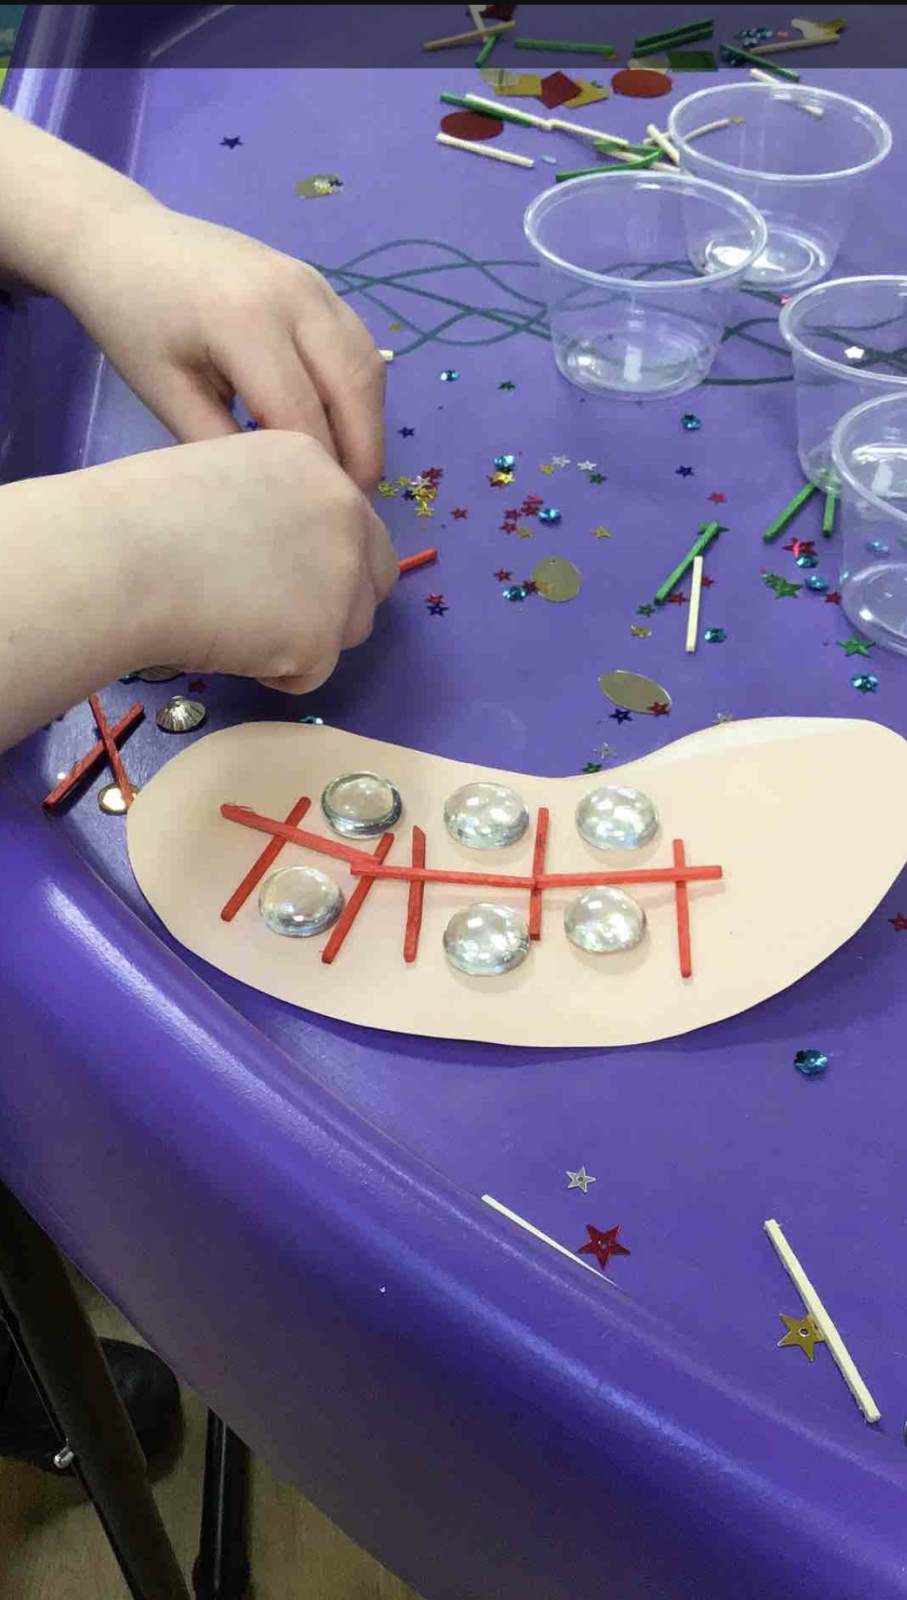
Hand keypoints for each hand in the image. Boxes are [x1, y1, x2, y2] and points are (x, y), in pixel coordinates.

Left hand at [59, 196, 384, 492]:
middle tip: (346, 506)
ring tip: (347, 473)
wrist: (123, 242)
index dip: (315, 473)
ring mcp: (314, 284)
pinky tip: (340, 429)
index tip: (315, 519)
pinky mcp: (319, 285)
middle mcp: (295, 295)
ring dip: (367, 425)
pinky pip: (358, 347)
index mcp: (245, 320)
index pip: (302, 415)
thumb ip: (222, 445)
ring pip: (367, 368)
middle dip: (361, 455)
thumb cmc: (131, 322)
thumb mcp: (166, 394)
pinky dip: (359, 394)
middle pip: (354, 389)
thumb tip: (275, 492)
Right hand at [89, 430, 397, 693]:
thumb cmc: (140, 519)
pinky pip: (315, 672)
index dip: (323, 558)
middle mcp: (344, 509)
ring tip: (238, 628)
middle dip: (336, 603)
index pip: (352, 522)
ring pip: (351, 628)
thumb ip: (271, 508)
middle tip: (278, 618)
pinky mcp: (324, 635)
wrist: (119, 561)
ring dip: (306, 639)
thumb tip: (285, 557)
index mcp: (313, 461)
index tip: (283, 578)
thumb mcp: (223, 478)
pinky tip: (229, 647)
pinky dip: (277, 673)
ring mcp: (341, 573)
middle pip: (374, 576)